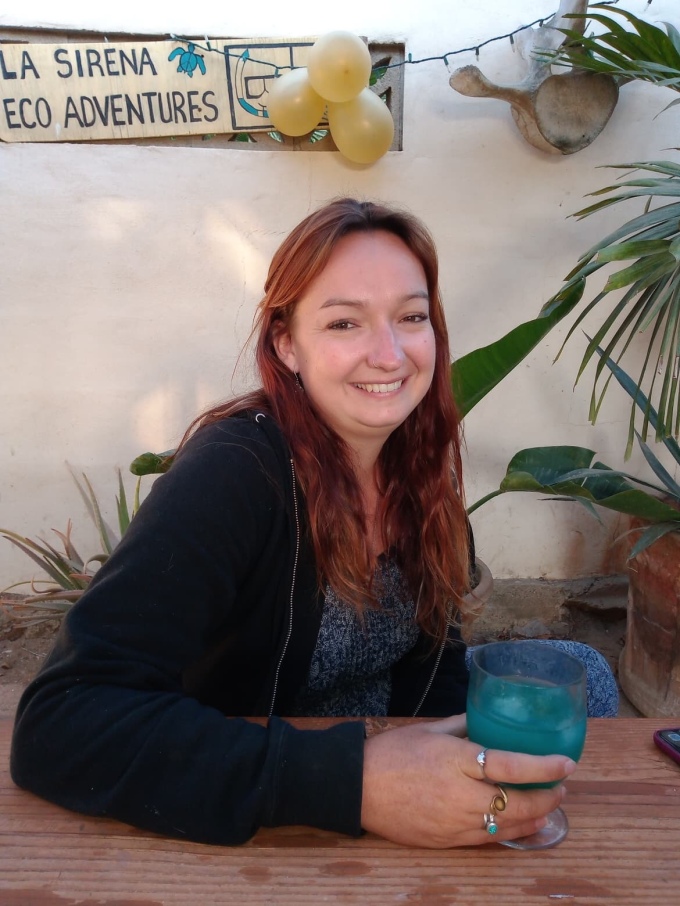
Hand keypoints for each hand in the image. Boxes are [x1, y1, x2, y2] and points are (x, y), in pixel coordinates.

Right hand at [360, 715, 575, 847]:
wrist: (358, 788)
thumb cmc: (392, 753)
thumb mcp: (428, 729)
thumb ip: (462, 724)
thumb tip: (487, 718)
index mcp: (456, 760)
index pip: (511, 765)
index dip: (544, 766)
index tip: (567, 762)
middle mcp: (460, 795)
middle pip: (516, 804)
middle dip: (547, 798)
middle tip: (561, 787)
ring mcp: (454, 823)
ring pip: (507, 828)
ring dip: (535, 819)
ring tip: (550, 808)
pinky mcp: (446, 842)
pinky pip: (487, 841)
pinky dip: (510, 834)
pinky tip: (524, 827)